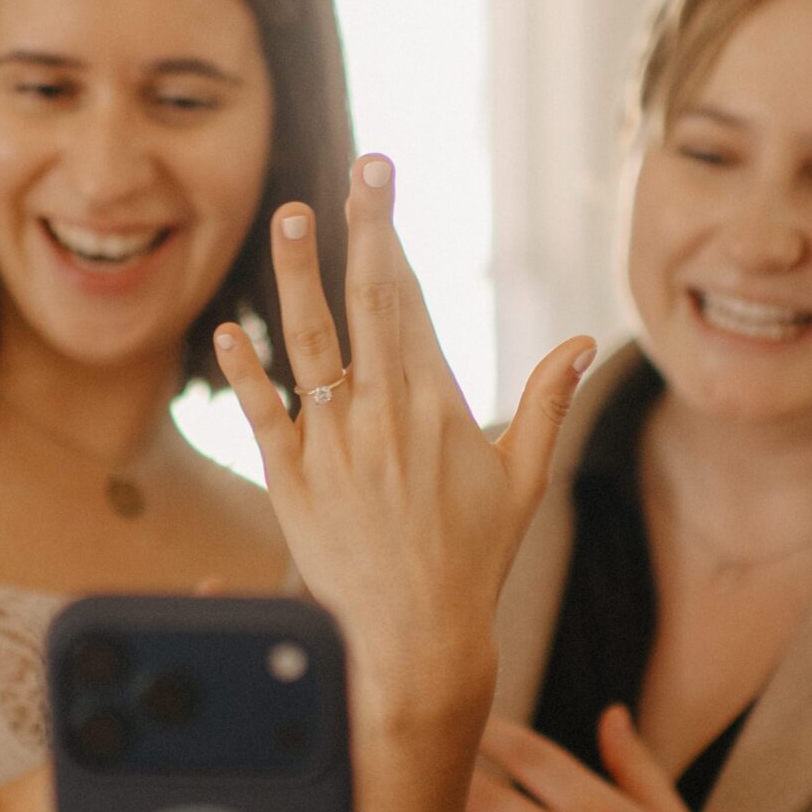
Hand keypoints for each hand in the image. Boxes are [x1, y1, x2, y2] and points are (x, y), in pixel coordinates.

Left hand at [215, 155, 593, 726]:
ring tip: (289, 218)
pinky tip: (230, 329)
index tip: (382, 179)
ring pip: (307, 343)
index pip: (409, 296)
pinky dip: (245, 371)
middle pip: (366, 300)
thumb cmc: (474, 561)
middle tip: (354, 172)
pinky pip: (261, 413)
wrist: (417, 639)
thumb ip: (547, 403)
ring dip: (296, 277)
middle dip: (360, 229)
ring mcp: (331, 444)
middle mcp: (381, 413)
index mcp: (436, 404)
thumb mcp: (522, 479)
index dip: (392, 232)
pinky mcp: (290, 482)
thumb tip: (581, 341)